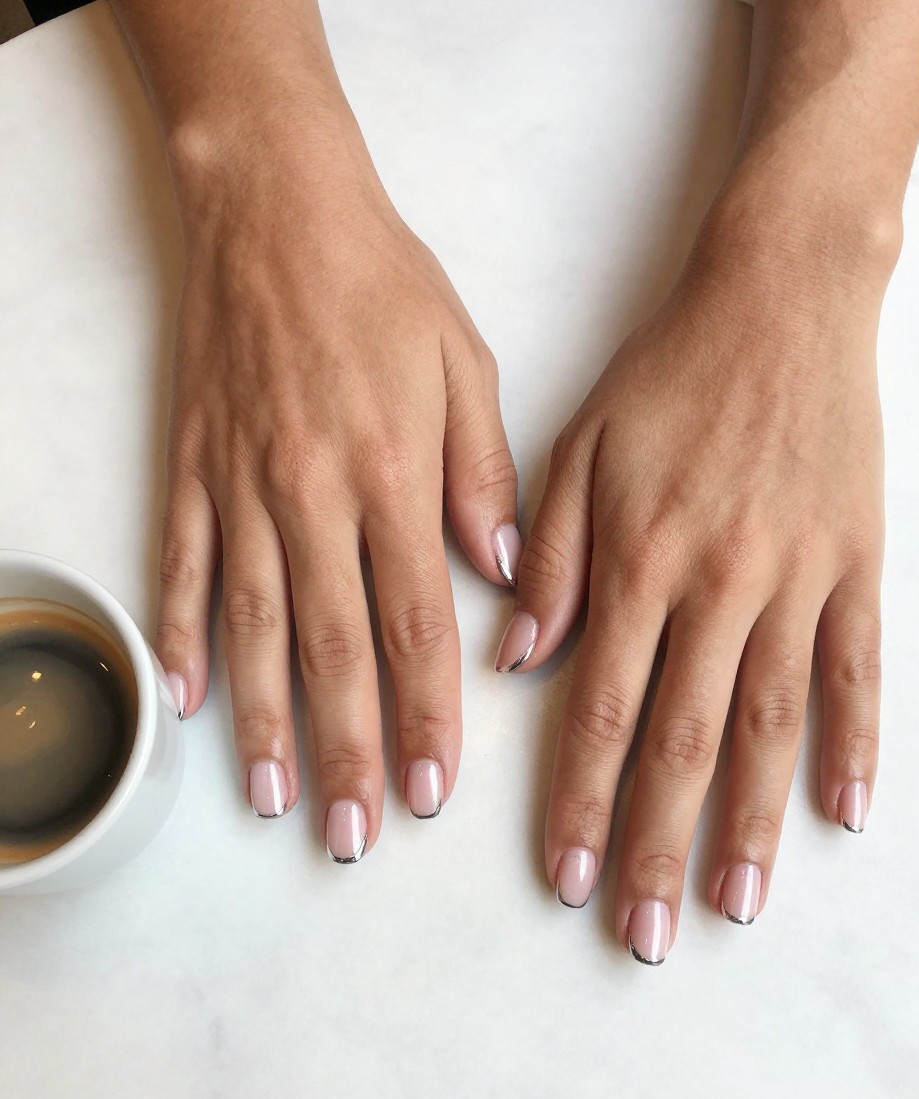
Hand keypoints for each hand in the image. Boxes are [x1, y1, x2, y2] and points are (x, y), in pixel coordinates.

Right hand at [155, 114, 519, 856]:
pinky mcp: (193, 470)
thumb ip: (481, 479)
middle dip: (350, 751)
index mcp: (390, 475)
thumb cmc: (380, 285)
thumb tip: (499, 578)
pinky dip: (185, 637)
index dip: (427, 716)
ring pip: (254, 628)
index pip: (415, 625)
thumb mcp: (464, 367)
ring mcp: (241, 488)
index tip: (434, 791)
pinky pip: (185, 567)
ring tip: (275, 799)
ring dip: (263, 723)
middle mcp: (311, 496)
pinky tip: (187, 702)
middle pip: (332, 650)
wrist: (276, 209)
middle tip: (356, 835)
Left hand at [499, 197, 894, 959]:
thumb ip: (550, 557)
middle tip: (642, 933)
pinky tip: (846, 810)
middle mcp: (714, 584)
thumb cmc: (670, 374)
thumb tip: (517, 659)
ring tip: (736, 906)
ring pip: (768, 723)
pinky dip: (855, 740)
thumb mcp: (580, 448)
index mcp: (636, 559)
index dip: (581, 802)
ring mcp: (794, 577)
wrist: (780, 298)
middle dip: (656, 844)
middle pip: (680, 740)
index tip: (568, 878)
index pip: (598, 709)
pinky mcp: (856, 561)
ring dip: (751, 822)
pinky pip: (858, 666)